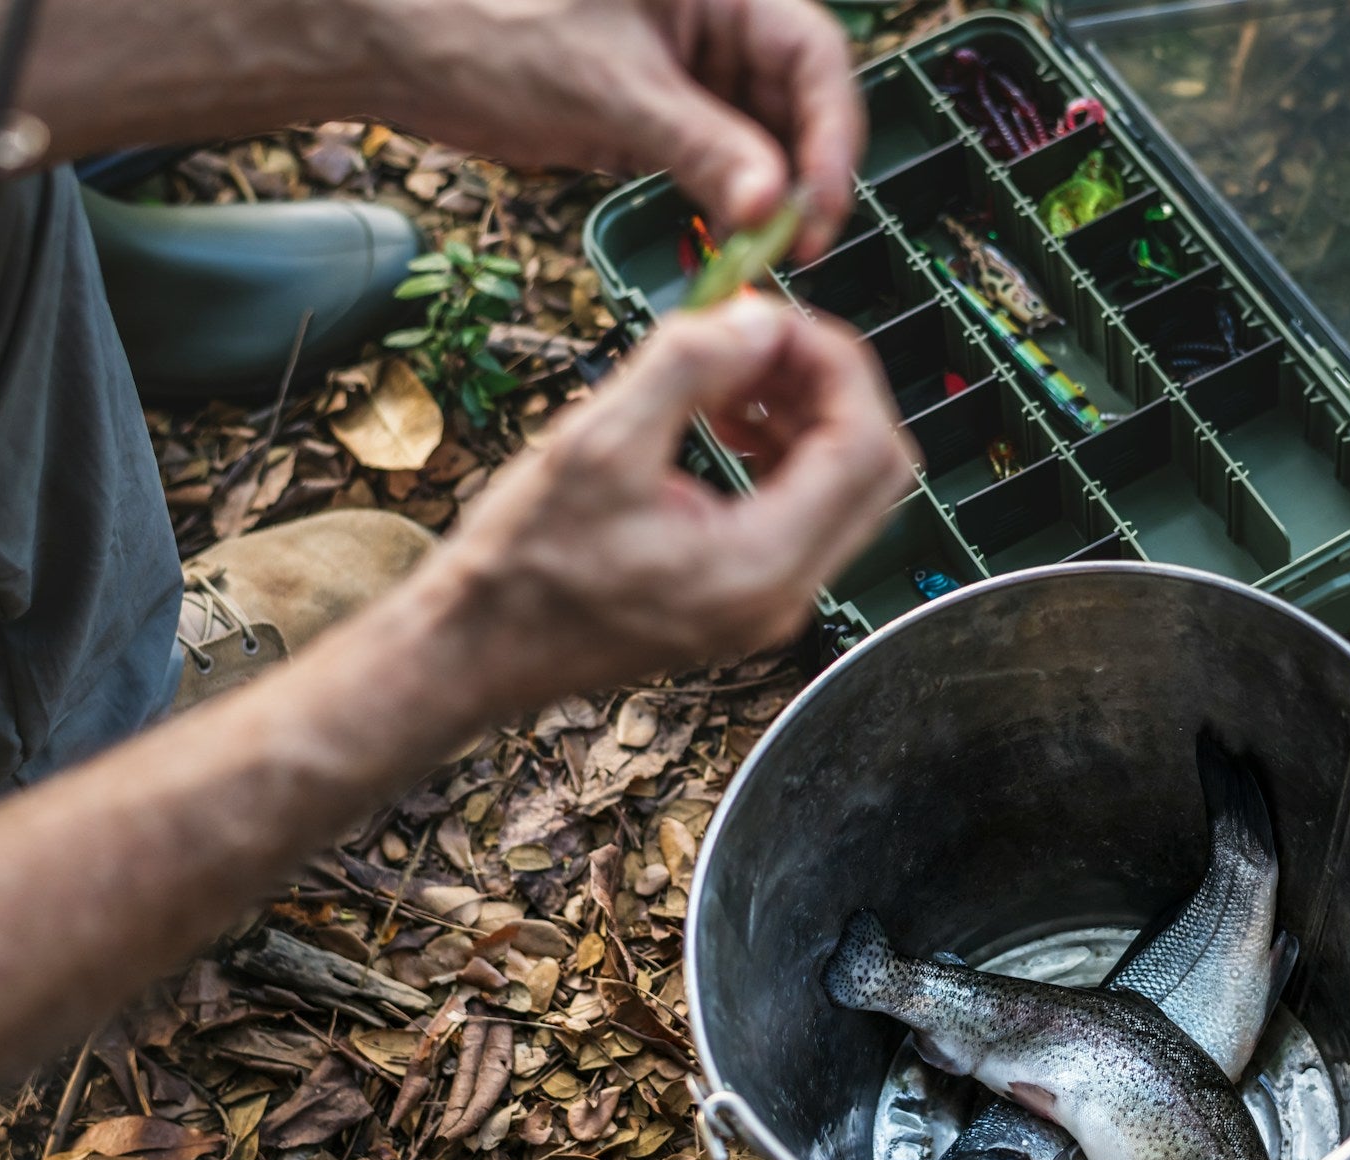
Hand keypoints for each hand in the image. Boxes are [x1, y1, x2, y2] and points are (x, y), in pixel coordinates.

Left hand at [378, 0, 863, 260]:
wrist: (397, 43)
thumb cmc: (488, 21)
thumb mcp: (609, 85)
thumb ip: (700, 144)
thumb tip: (770, 204)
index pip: (814, 58)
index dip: (833, 134)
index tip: (822, 204)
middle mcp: (714, 27)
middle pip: (797, 106)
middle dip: (805, 176)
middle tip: (801, 247)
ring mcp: (687, 77)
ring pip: (760, 144)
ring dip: (768, 202)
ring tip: (765, 256)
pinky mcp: (654, 119)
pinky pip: (714, 167)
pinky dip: (724, 207)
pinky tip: (727, 244)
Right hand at [426, 297, 916, 712]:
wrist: (476, 650)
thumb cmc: (521, 565)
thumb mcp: (594, 444)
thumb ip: (687, 370)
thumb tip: (758, 320)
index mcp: (760, 566)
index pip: (864, 448)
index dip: (836, 366)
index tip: (774, 319)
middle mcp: (783, 594)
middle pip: (873, 468)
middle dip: (829, 386)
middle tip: (760, 338)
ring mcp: (770, 599)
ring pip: (842, 485)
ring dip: (805, 412)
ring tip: (732, 371)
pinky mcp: (748, 591)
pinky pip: (802, 507)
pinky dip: (781, 448)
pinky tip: (722, 416)